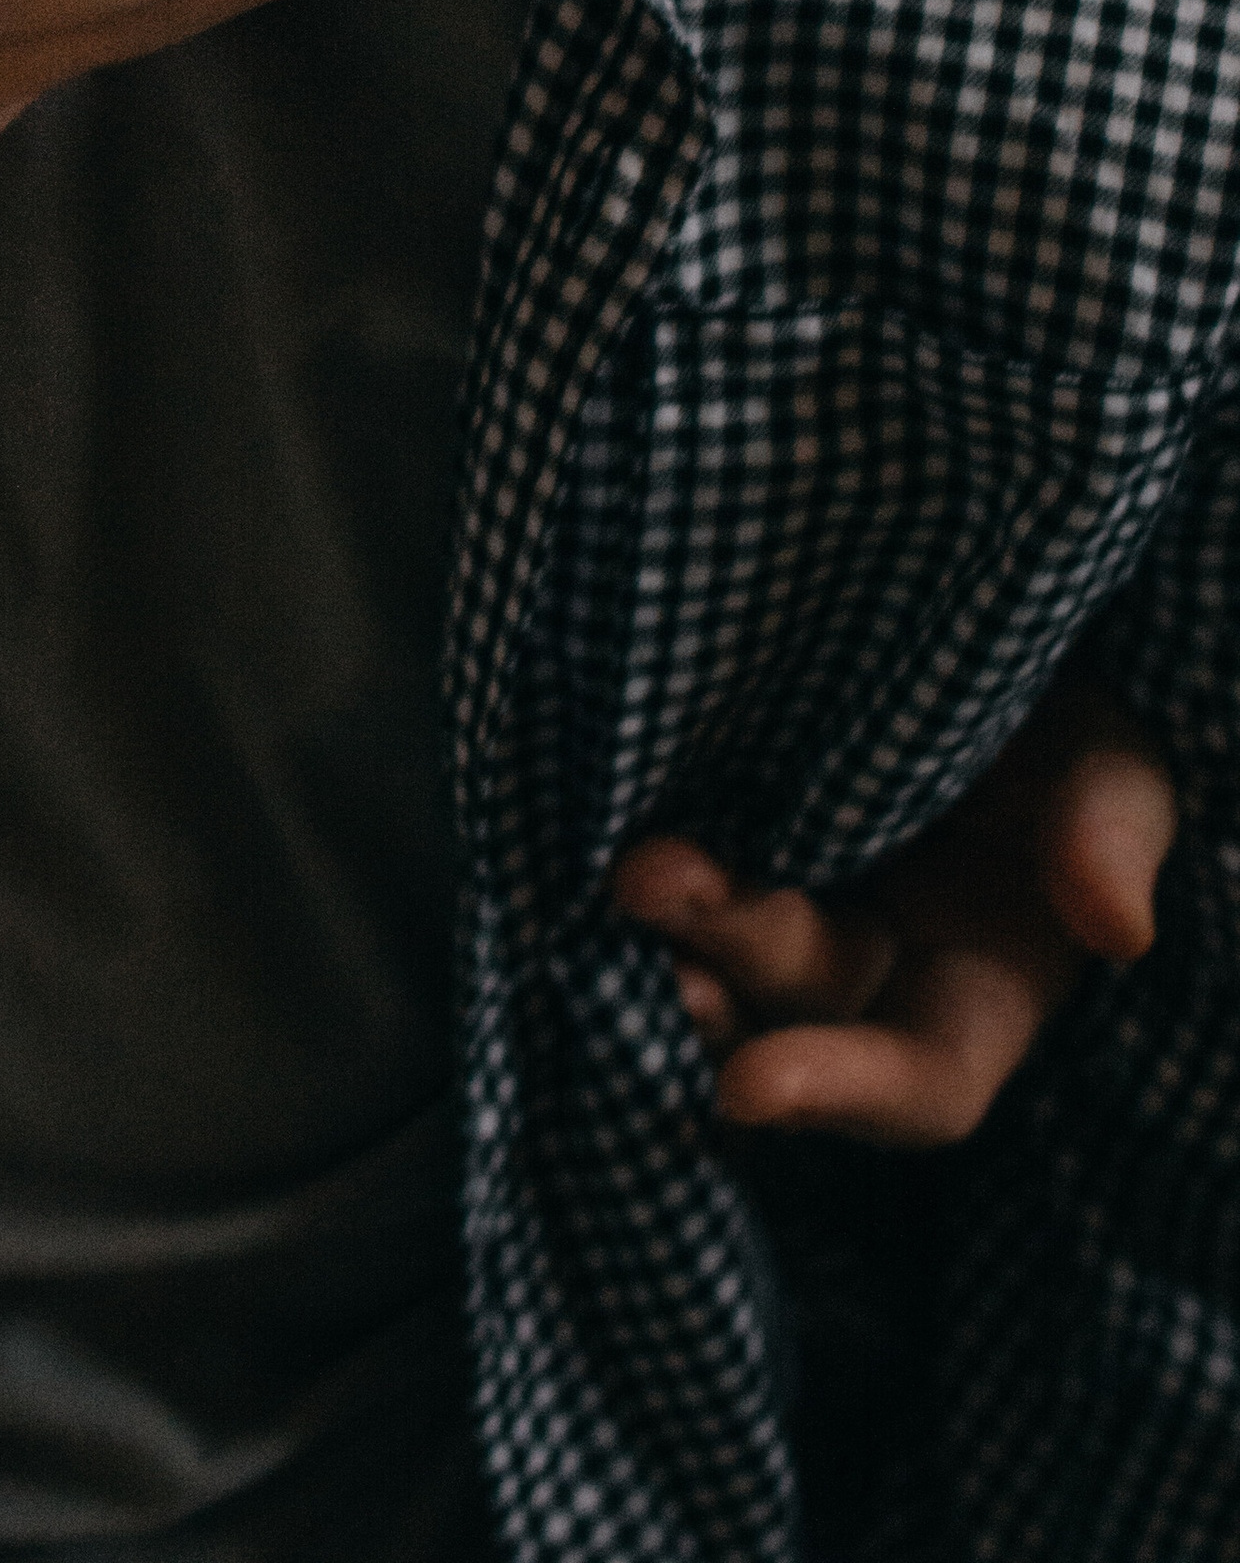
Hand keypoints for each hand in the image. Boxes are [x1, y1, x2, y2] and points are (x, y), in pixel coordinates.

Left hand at [611, 668, 1178, 1146]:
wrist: (978, 641)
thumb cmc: (1064, 729)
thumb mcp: (1107, 766)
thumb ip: (1109, 836)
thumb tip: (1115, 928)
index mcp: (977, 996)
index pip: (917, 1086)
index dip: (837, 1092)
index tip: (744, 1088)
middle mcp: (872, 974)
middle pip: (791, 1001)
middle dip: (730, 952)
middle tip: (654, 881)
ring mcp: (794, 907)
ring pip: (719, 950)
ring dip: (673, 923)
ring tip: (631, 870)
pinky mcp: (729, 840)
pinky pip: (683, 879)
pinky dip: (653, 870)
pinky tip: (618, 824)